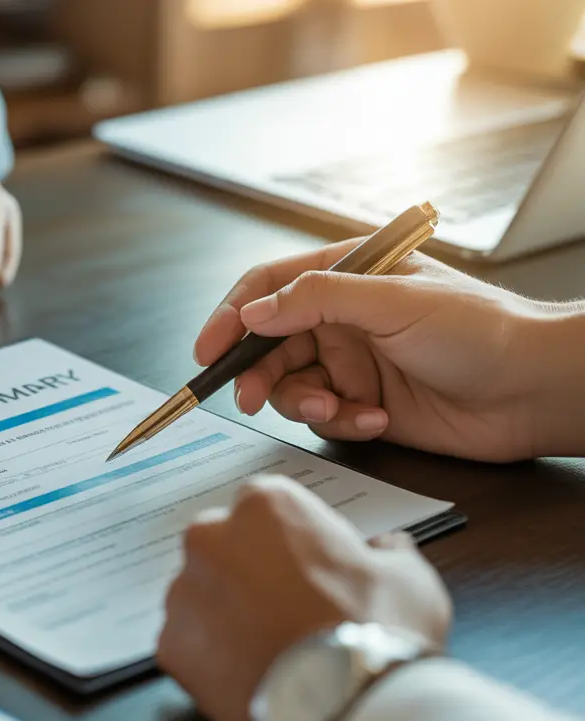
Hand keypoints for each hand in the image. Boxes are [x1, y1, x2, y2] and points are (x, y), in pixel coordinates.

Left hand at [156, 475, 451, 720]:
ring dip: (226, 616)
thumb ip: (387, 553)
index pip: (267, 510)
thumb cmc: (379, 630)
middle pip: (225, 549)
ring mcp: (184, 593)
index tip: (311, 571)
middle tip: (288, 612)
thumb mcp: (408, 577)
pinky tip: (248, 677)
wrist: (348, 706)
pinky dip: (211, 659)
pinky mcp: (170, 646)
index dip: (291, 542)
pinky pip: (189, 645)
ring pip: (201, 597)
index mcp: (265, 505)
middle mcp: (211, 538)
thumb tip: (384, 548)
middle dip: (249, 574)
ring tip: (270, 652)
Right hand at [194, 242, 584, 461]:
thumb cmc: (483, 330)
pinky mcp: (364, 404)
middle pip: (269, 343)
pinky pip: (325, 417)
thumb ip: (316, 300)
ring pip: (291, 385)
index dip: (232, 316)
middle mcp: (344, 317)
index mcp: (348, 275)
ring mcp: (353, 362)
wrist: (535, 391)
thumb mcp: (392, 301)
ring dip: (304, 402)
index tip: (207, 350)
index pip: (269, 287)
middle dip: (257, 372)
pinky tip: (376, 420)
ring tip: (338, 409)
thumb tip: (255, 310)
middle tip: (250, 397)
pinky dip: (342, 422)